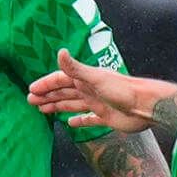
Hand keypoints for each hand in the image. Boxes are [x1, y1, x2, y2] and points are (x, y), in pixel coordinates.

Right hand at [28, 49, 155, 132]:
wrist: (146, 106)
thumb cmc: (123, 90)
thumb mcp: (95, 78)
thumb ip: (76, 68)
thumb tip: (59, 52)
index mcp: (85, 80)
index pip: (60, 80)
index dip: (46, 84)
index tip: (31, 90)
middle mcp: (89, 90)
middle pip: (64, 93)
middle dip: (47, 96)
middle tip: (31, 101)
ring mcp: (97, 104)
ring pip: (72, 104)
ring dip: (58, 106)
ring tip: (43, 110)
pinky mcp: (105, 117)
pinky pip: (88, 119)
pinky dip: (79, 121)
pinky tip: (70, 124)